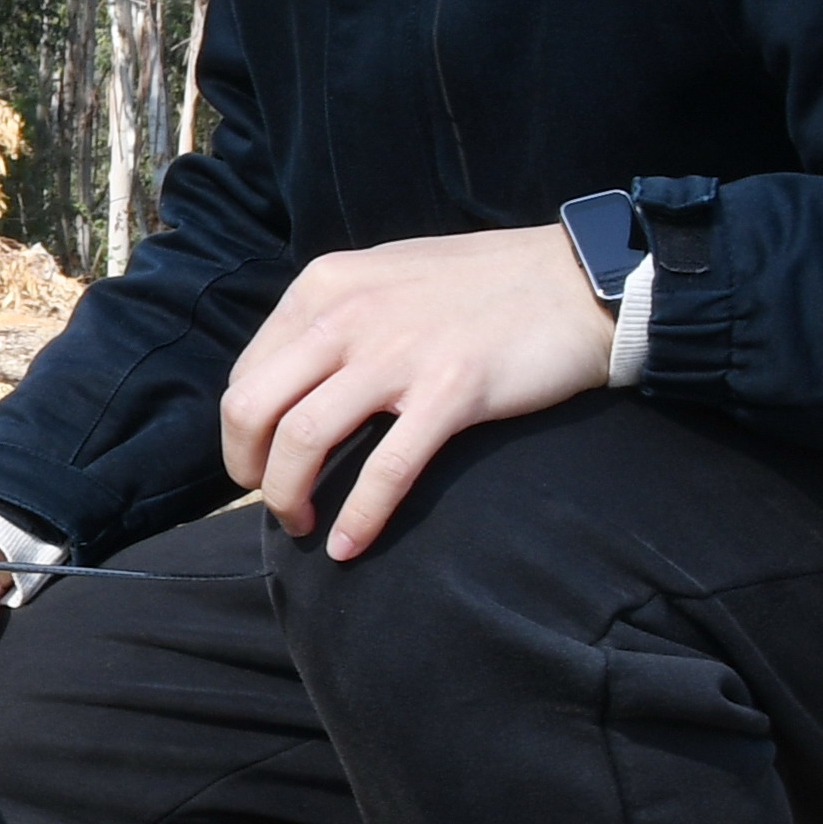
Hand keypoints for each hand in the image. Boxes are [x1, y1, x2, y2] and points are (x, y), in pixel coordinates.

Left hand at [217, 226, 616, 557]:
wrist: (578, 281)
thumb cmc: (484, 285)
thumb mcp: (385, 277)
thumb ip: (334, 317)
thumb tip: (288, 376)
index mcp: (324, 286)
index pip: (247, 371)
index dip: (244, 429)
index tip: (263, 458)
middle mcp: (347, 315)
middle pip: (252, 407)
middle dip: (247, 467)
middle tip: (269, 499)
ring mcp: (398, 353)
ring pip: (302, 439)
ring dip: (288, 497)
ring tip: (301, 524)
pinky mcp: (451, 392)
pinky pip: (385, 470)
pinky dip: (359, 517)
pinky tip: (349, 546)